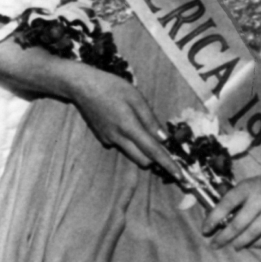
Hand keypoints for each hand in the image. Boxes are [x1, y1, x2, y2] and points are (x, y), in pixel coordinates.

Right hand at [71, 66, 183, 180]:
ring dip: (142, 148)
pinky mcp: (102, 138)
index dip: (167, 163)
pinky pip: (121, 144)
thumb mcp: (135, 96)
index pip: (152, 151)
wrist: (82, 86)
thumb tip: (163, 138)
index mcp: (128, 126)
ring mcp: (108, 139)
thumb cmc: (111, 86)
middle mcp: (118, 138)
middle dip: (155, 158)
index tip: (179, 175)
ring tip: (141, 125)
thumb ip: (150, 119)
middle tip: (163, 145)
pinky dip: (128, 139)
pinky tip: (123, 119)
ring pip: (131, 153)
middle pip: (142, 160)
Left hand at [202, 158, 260, 249]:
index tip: (204, 230)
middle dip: (225, 237)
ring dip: (241, 242)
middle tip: (215, 245)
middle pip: (239, 223)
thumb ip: (235, 200)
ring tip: (234, 246)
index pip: (226, 203)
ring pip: (255, 232)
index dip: (213, 218)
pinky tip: (253, 244)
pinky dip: (260, 243)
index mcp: (248, 187)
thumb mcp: (249, 185)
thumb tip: (214, 219)